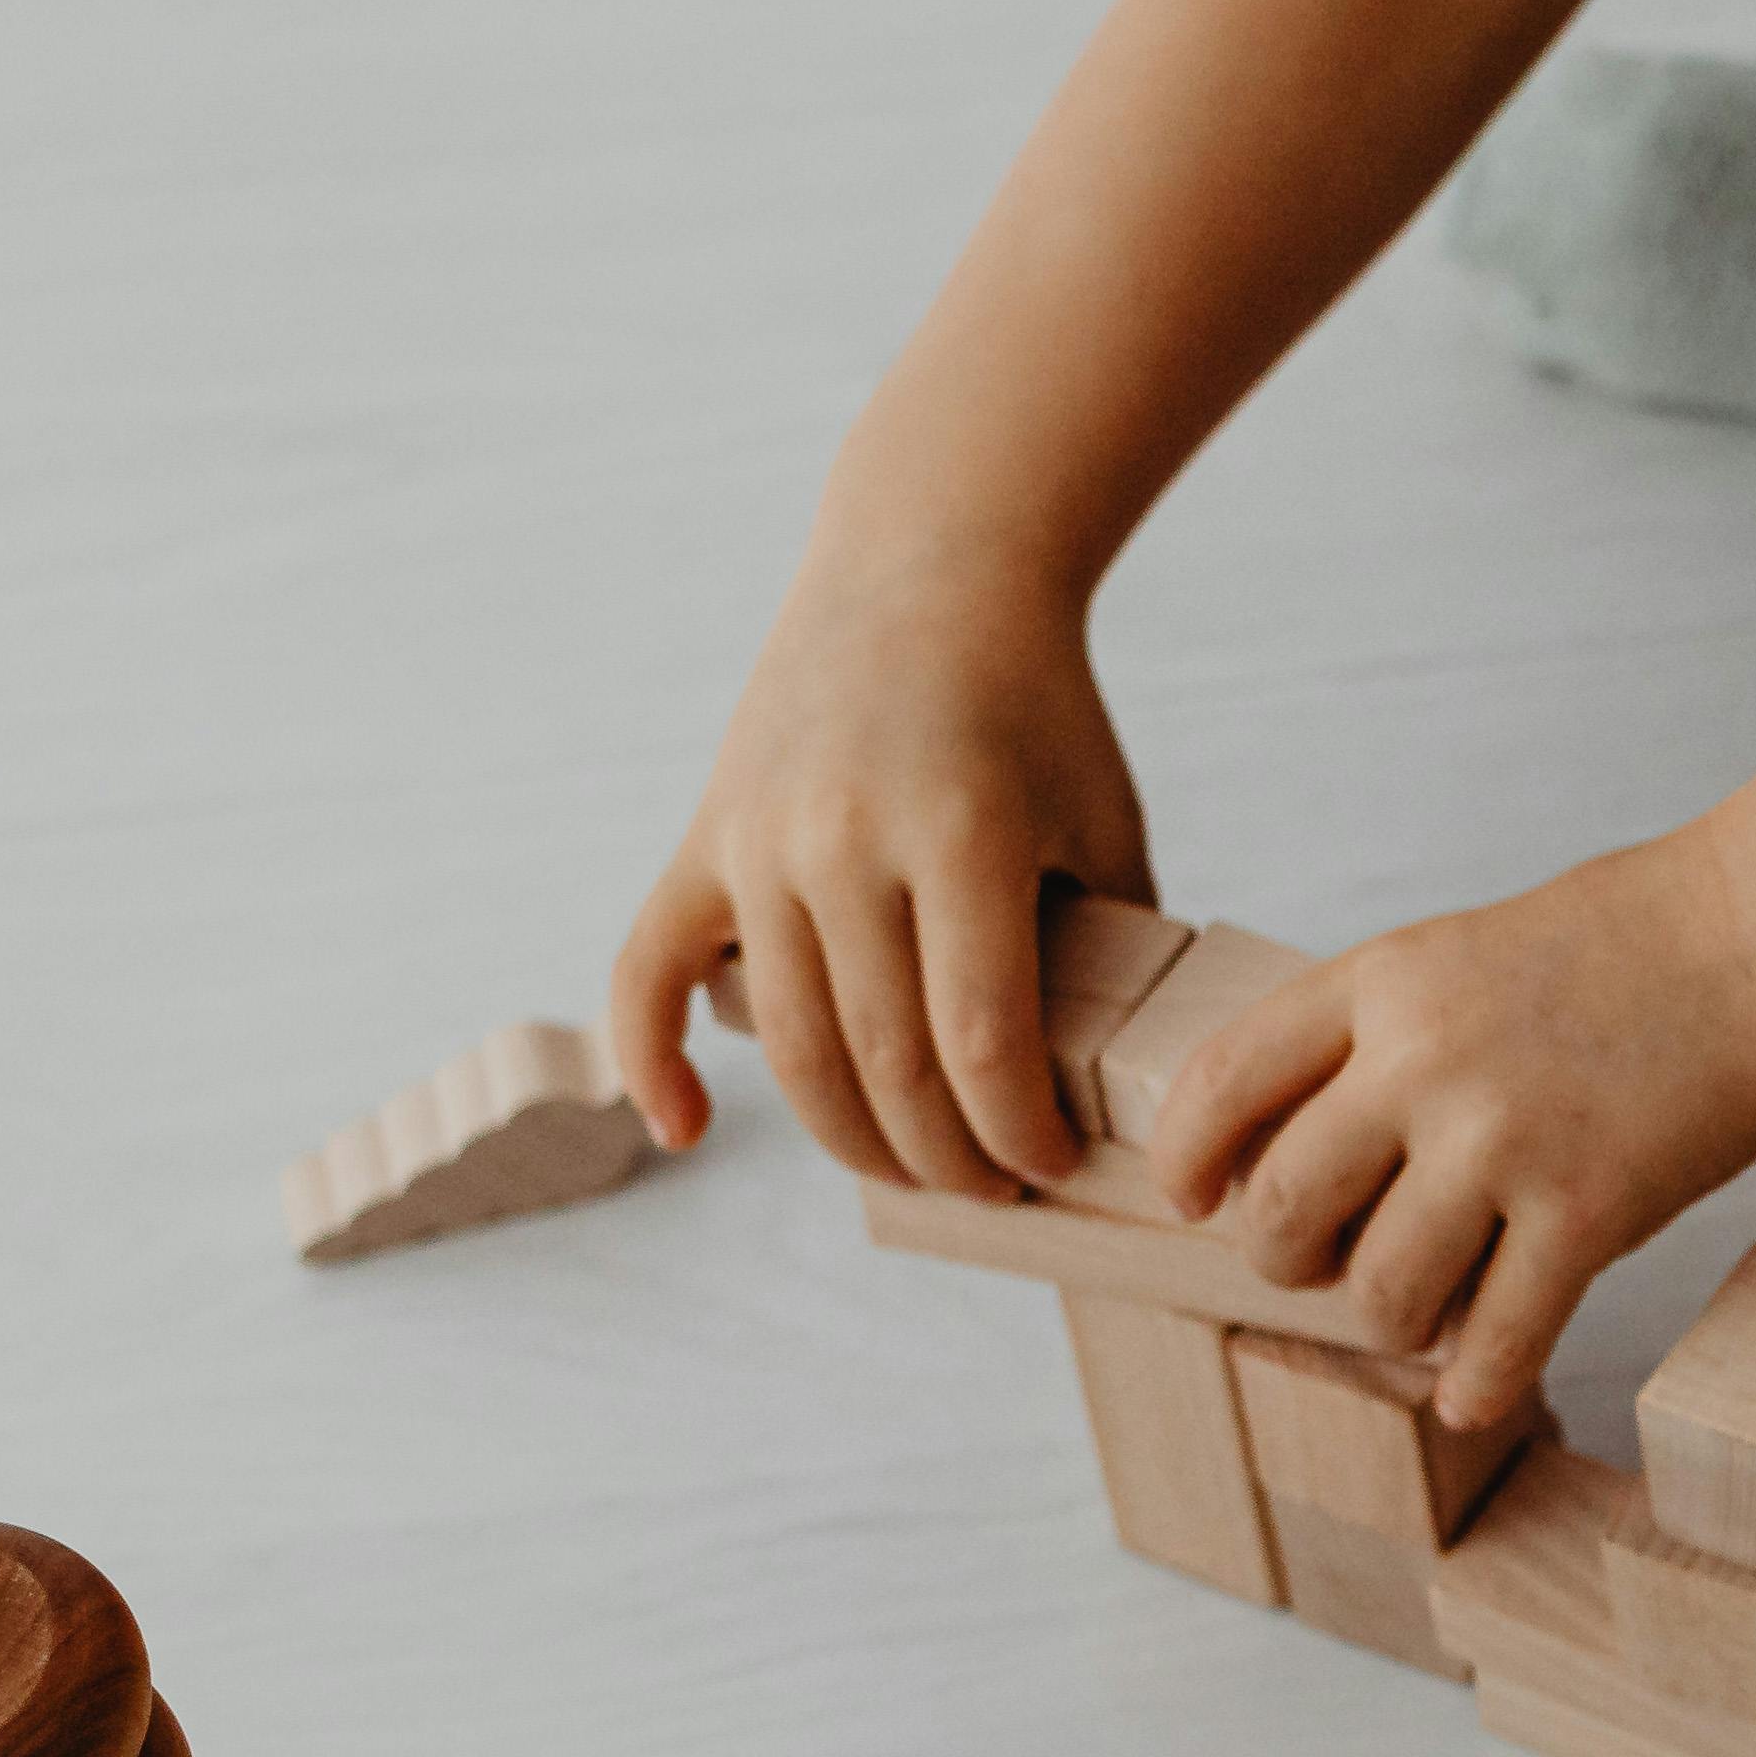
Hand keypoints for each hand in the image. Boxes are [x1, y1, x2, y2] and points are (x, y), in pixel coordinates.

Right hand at [610, 548, 1156, 1195]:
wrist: (930, 570)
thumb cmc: (1039, 709)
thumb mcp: (1102, 819)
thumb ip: (1106, 946)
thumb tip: (1106, 1083)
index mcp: (962, 835)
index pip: (982, 1042)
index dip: (1017, 1132)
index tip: (1050, 1164)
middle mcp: (845, 840)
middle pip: (884, 1061)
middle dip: (945, 1154)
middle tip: (992, 1187)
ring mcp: (760, 840)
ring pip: (790, 1044)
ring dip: (850, 1136)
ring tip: (910, 1169)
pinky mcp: (703, 837)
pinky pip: (648, 971)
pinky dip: (651, 1060)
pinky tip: (685, 1130)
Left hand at [1151, 828, 1755, 1432]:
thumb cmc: (1615, 952)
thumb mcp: (1454, 954)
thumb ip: (1370, 1038)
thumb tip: (1287, 1161)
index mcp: (1382, 984)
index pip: (1226, 1080)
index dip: (1185, 1156)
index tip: (1190, 1199)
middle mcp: (1426, 1063)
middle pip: (1285, 1207)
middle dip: (1282, 1259)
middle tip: (1318, 1264)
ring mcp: (1507, 1143)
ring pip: (1380, 1294)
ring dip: (1389, 1323)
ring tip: (1425, 1311)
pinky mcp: (1589, 1214)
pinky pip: (1500, 1340)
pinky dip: (1476, 1385)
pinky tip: (1470, 1395)